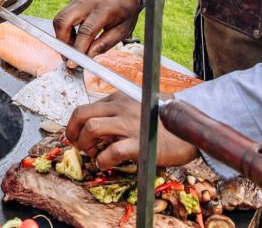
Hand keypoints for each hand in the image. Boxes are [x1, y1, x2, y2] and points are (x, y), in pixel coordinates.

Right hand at [53, 0, 141, 63]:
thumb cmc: (125, 10)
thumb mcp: (123, 29)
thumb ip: (105, 43)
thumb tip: (88, 55)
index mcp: (104, 9)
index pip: (85, 31)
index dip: (78, 49)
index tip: (73, 63)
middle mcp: (87, 2)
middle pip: (64, 22)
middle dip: (62, 42)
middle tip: (67, 56)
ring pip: (59, 19)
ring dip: (61, 36)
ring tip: (72, 47)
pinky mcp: (73, 1)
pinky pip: (62, 16)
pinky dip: (64, 29)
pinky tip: (73, 38)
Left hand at [66, 91, 198, 169]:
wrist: (190, 129)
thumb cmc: (161, 122)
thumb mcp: (135, 108)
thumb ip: (116, 114)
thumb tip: (92, 129)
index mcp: (118, 98)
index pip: (85, 108)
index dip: (74, 125)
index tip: (75, 136)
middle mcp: (121, 107)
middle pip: (82, 114)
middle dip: (71, 132)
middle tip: (77, 145)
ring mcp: (130, 124)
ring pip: (92, 128)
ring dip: (84, 144)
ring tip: (92, 154)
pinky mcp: (141, 143)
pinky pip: (112, 151)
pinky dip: (102, 160)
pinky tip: (104, 163)